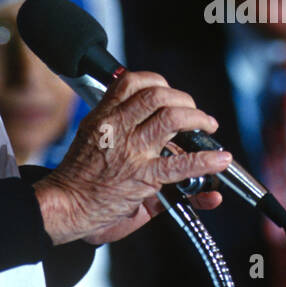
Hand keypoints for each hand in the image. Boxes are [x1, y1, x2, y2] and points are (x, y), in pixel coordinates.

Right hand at [31, 71, 230, 245]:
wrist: (65, 205)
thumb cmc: (77, 176)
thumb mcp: (90, 137)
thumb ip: (117, 123)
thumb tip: (144, 117)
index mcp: (103, 116)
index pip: (131, 82)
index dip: (156, 82)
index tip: (168, 92)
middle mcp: (118, 128)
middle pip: (157, 95)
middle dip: (183, 99)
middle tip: (193, 112)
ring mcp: (131, 151)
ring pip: (171, 118)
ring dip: (197, 119)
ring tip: (208, 126)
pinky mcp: (142, 177)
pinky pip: (180, 164)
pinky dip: (205, 160)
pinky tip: (220, 159)